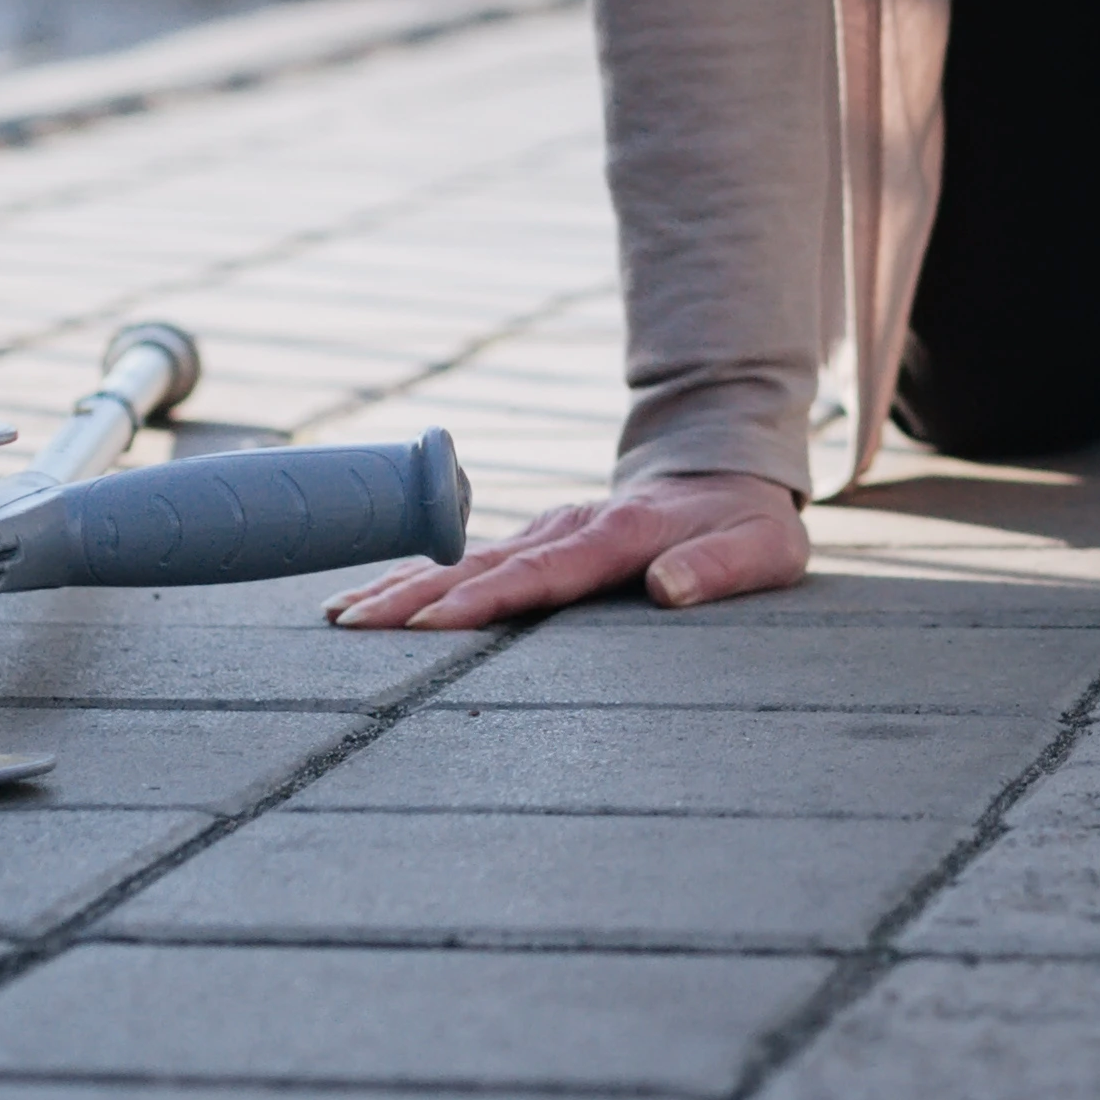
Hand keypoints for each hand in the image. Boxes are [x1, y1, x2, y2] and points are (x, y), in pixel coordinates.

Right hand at [323, 468, 803, 628]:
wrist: (727, 473)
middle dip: (413, 595)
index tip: (427, 626)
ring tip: (338, 616)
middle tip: (351, 626)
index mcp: (620, 536)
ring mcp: (547, 530)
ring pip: (462, 560)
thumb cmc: (748, 526)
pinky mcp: (535, 540)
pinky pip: (468, 561)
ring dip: (400, 585)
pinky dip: (415, 577)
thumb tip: (668, 588)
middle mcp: (570, 528)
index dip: (484, 600)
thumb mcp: (762, 551)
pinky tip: (368, 599)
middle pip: (481, 566)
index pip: (542, 574)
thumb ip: (718, 568)